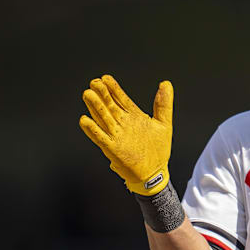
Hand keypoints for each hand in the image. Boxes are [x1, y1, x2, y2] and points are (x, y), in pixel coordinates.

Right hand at [79, 75, 173, 195]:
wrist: (156, 172)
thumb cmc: (159, 149)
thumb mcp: (164, 123)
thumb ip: (164, 104)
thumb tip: (165, 84)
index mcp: (133, 117)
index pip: (121, 99)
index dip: (113, 89)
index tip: (105, 78)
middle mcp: (123, 124)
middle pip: (109, 106)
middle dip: (102, 94)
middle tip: (95, 82)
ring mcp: (117, 136)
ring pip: (103, 118)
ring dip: (95, 107)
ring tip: (88, 94)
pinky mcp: (113, 149)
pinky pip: (100, 138)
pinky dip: (92, 130)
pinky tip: (85, 120)